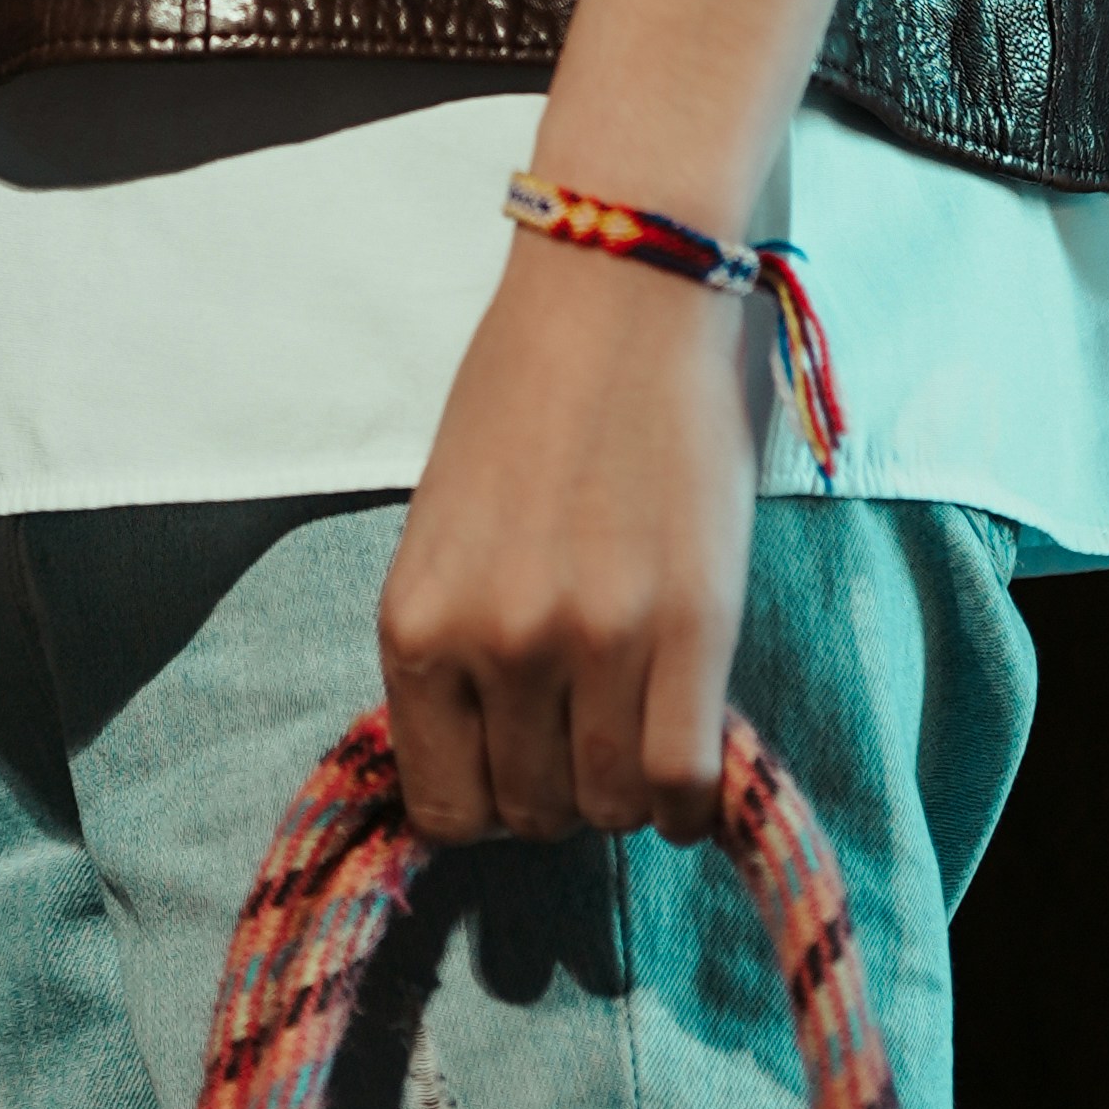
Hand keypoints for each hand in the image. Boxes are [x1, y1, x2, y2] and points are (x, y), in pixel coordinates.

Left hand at [377, 234, 758, 843]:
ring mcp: (593, 642)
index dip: (485, 799)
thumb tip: (484, 754)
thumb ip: (458, 643)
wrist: (617, 295)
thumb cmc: (524, 395)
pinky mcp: (690, 629)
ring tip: (638, 723)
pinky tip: (690, 758)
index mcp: (416, 622)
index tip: (515, 765)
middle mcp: (495, 646)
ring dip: (627, 787)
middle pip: (532, 813)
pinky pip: (685, 781)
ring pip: (612, 805)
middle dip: (560, 788)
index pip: (443, 805)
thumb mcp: (447, 531)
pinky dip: (691, 796)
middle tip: (586, 728)